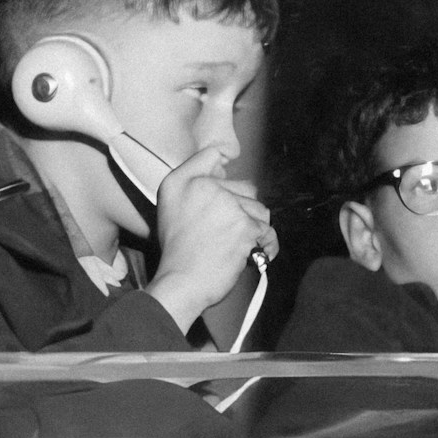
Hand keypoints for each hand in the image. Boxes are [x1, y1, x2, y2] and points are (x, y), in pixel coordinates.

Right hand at [146, 145, 277, 333]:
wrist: (181, 281)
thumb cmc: (176, 248)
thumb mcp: (170, 202)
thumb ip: (192, 173)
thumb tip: (222, 156)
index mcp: (185, 180)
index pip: (214, 156)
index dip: (223, 169)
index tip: (226, 191)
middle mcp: (207, 187)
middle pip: (245, 188)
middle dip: (243, 208)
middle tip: (227, 231)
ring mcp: (229, 206)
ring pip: (259, 209)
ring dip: (254, 227)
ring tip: (239, 243)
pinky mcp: (245, 227)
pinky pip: (267, 232)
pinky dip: (266, 245)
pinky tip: (258, 252)